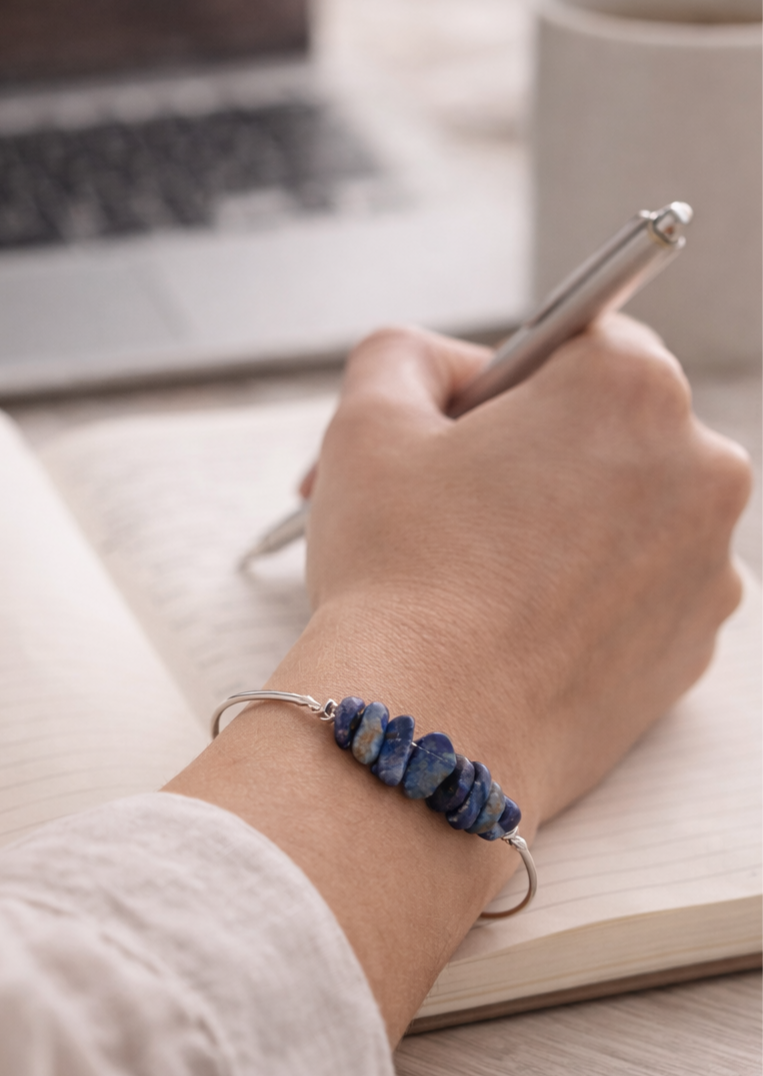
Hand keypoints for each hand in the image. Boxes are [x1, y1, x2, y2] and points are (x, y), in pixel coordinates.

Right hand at [306, 316, 750, 824]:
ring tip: (474, 578)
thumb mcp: (367, 424)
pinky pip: (637, 598)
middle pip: (609, 433)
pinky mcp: (693, 649)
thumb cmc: (396, 577)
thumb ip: (403, 359)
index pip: (576, 342)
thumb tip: (436, 369)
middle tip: (455, 508)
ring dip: (562, 531)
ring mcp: (708, 568)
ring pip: (626, 519)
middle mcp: (700, 468)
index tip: (466, 429)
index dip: (506, 385)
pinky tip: (513, 630)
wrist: (426, 732)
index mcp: (631, 387)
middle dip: (534, 458)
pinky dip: (585, 603)